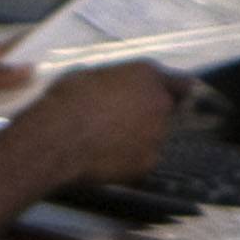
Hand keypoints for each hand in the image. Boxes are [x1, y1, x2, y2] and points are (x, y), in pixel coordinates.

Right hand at [13, 64, 178, 184]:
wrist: (59, 137)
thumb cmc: (68, 98)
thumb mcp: (92, 75)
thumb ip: (116, 83)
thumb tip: (114, 91)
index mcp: (148, 76)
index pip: (180, 84)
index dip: (172, 91)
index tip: (163, 98)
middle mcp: (160, 104)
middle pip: (165, 112)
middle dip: (149, 116)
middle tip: (121, 122)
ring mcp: (157, 136)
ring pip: (154, 137)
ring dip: (140, 139)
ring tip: (109, 143)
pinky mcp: (148, 163)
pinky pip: (143, 160)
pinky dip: (131, 160)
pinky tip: (108, 159)